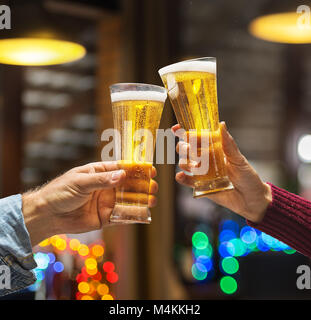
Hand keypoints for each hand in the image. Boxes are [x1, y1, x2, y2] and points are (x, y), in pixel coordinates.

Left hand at [22, 161, 157, 245]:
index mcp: (100, 173)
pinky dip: (132, 216)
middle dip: (142, 186)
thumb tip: (123, 175)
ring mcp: (106, 202)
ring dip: (141, 201)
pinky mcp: (105, 218)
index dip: (136, 169)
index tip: (149, 170)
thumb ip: (102, 180)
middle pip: (128, 185)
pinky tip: (144, 214)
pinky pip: (121, 216)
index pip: (121, 168)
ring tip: (152, 200)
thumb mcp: (81, 182)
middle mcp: (106, 187)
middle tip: (153, 187)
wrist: (48, 215)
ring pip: (128, 201)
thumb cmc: (60, 192)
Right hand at [172, 123, 271, 223]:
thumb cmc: (248, 177)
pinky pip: (187, 181)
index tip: (177, 128)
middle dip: (183, 147)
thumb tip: (221, 125)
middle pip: (187, 149)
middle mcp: (205, 159)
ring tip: (193, 166)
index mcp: (214, 148)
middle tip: (189, 150)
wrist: (251, 199)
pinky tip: (181, 176)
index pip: (197, 138)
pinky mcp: (200, 186)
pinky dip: (181, 178)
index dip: (186, 132)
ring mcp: (202, 172)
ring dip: (184, 162)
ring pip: (185, 163)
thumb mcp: (239, 160)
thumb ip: (228, 144)